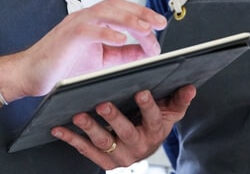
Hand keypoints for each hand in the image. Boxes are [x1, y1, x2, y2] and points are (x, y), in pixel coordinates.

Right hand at [3, 0, 167, 98]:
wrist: (29, 74)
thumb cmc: (61, 68)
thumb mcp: (100, 62)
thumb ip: (123, 56)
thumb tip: (148, 52)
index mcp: (93, 22)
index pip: (122, 9)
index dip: (142, 15)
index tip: (159, 28)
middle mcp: (85, 18)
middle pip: (117, 5)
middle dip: (141, 12)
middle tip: (160, 23)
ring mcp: (75, 24)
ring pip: (106, 12)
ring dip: (129, 19)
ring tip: (146, 28)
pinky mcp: (68, 36)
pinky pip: (89, 30)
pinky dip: (106, 32)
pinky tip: (120, 39)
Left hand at [50, 85, 195, 168]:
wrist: (144, 148)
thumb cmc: (154, 123)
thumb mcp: (170, 112)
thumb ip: (179, 99)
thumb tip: (191, 86)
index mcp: (155, 131)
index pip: (153, 118)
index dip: (147, 106)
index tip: (141, 91)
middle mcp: (138, 146)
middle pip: (126, 133)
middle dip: (114, 119)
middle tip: (102, 104)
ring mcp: (120, 156)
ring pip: (103, 142)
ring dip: (90, 129)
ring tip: (78, 115)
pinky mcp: (104, 162)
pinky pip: (85, 151)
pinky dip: (71, 139)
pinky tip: (59, 128)